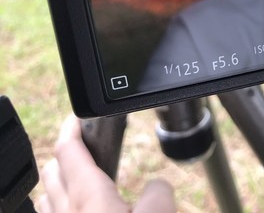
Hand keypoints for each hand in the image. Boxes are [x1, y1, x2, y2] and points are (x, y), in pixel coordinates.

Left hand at [38, 115, 175, 212]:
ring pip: (48, 197)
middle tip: (90, 148)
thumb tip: (157, 184)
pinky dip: (63, 207)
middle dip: (67, 153)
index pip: (68, 148)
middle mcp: (64, 212)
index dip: (72, 126)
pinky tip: (86, 211)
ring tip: (85, 181)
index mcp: (87, 196)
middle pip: (51, 170)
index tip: (79, 117)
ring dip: (61, 183)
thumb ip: (159, 191)